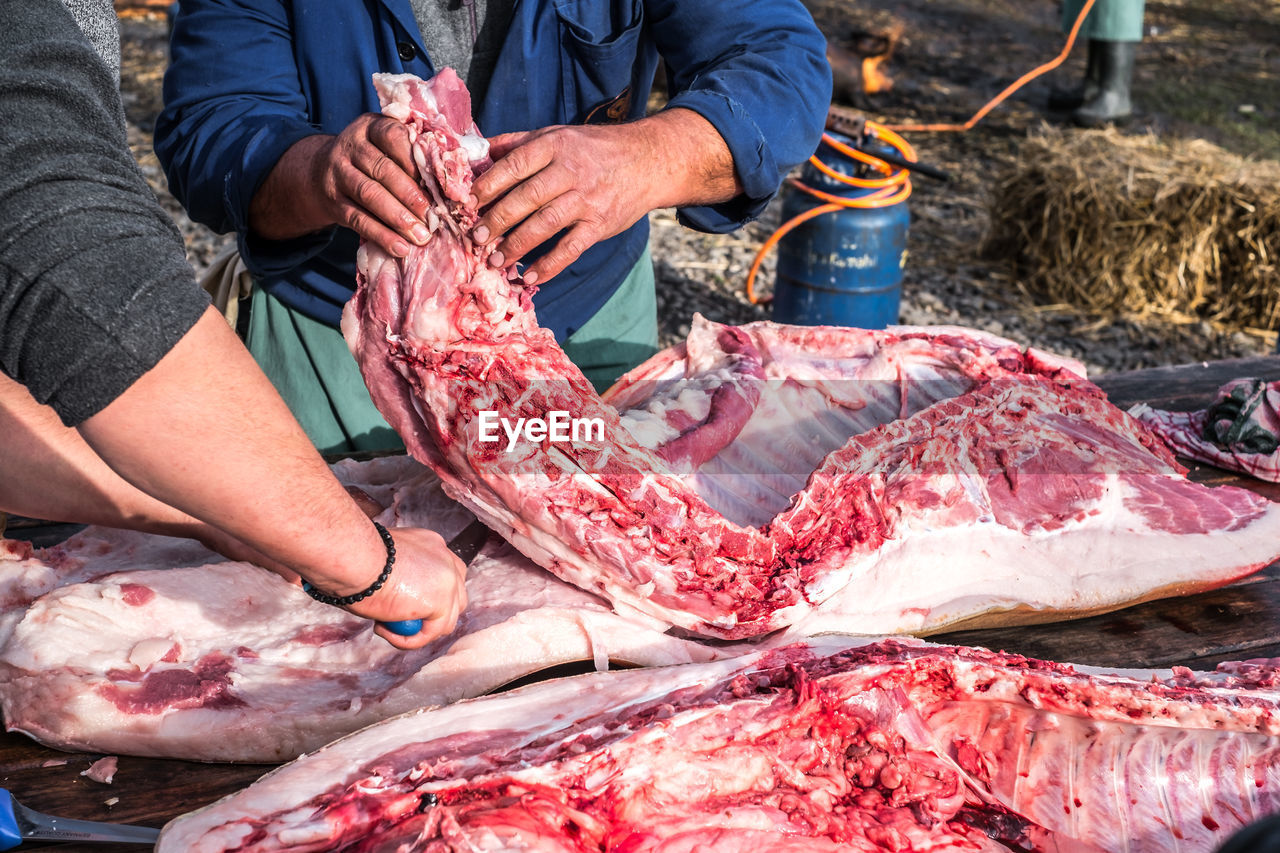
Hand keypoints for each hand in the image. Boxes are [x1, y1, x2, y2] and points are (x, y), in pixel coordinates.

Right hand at [249, 114, 431, 257]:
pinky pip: (358, 219)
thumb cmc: (371, 161)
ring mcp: (338, 173)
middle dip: (410, 195)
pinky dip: (381, 235)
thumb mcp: (384, 146)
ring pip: (370, 194)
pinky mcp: (333, 201)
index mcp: (371, 127)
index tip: (435, 181)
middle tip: (433, 217)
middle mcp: (351, 146)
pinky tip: (400, 247)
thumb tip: (446, 187)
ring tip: (421, 236)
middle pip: (382, 169)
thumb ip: (410, 155)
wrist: (320, 174)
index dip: (414, 159)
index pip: (393, 136)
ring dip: (398, 218)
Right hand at [343, 527, 467, 649]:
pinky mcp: (440, 602)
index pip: (446, 576)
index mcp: (433, 546)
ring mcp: (447, 582)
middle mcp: (446, 561)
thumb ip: (400, 576)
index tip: (406, 606)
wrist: (355, 556)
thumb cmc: (357, 555)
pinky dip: (407, 640)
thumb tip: (394, 596)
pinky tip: (383, 630)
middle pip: (455, 598)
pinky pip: (429, 633)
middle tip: (399, 621)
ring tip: (385, 626)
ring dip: (418, 631)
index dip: (430, 595)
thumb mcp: (386, 561)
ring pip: (445, 621)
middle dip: (432, 616)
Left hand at [471, 108, 741, 284]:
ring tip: (495, 260)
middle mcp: (569, 171)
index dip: (487, 186)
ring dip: (516, 246)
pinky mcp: (599, 224)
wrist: (647, 161)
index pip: (512, 166)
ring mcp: (586, 200)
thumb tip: (473, 150)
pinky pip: (570, 249)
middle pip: (525, 198)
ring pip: (544, 225)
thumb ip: (516, 143)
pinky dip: (549, 265)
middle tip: (475, 239)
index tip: (466, 204)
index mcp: (553, 145)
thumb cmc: (592, 149)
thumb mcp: (556, 135)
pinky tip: (529, 278)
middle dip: (496, 220)